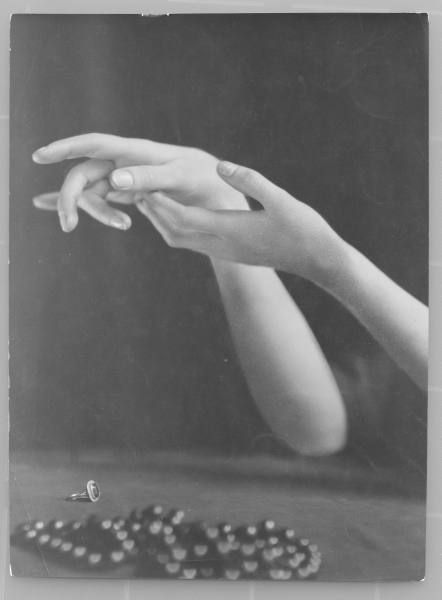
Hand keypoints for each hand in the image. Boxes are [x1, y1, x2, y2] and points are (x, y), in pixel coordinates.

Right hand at [32, 133, 246, 231]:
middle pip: (87, 174)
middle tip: (68, 225)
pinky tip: (71, 216)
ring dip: (98, 211)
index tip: (39, 156)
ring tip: (124, 225)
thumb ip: (150, 177)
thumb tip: (113, 179)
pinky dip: (93, 210)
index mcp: (138, 152)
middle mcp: (130, 162)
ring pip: (97, 192)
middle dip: (73, 197)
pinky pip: (108, 201)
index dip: (66, 148)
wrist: (224, 194)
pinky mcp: (136, 194)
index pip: (95, 144)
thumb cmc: (208, 181)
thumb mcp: (183, 178)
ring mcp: (132, 179)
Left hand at [137, 161, 346, 284]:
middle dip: (155, 212)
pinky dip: (178, 227)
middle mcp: (223, 245)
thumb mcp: (282, 200)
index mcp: (232, 230)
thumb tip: (220, 166)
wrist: (317, 261)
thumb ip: (250, 181)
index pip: (185, 217)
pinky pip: (194, 243)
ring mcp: (226, 253)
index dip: (162, 202)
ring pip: (182, 241)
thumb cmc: (304, 228)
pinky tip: (179, 212)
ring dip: (164, 221)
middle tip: (137, 190)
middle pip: (176, 232)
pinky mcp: (231, 254)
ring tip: (151, 199)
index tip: (144, 184)